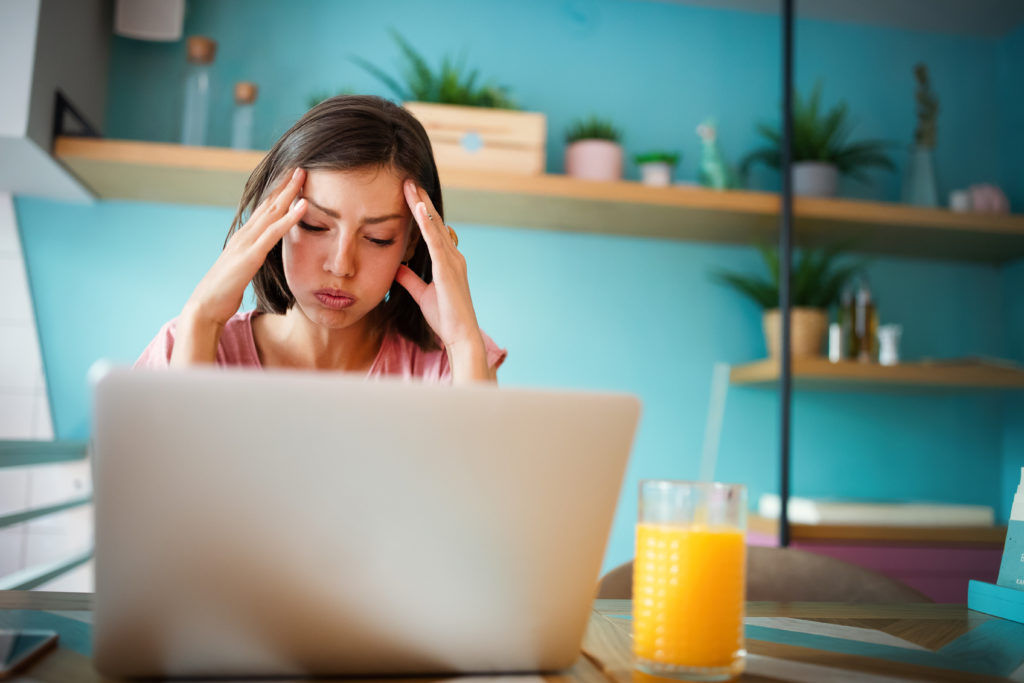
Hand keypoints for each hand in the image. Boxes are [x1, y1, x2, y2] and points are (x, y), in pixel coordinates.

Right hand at [182, 167, 307, 327]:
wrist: (205, 307)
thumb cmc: (224, 293)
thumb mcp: (242, 271)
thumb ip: (252, 260)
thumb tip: (260, 257)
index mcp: (244, 238)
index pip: (264, 210)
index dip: (278, 193)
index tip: (292, 178)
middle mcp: (244, 235)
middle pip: (268, 203)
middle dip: (284, 183)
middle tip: (300, 165)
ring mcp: (246, 242)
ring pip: (272, 211)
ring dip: (289, 192)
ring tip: (303, 174)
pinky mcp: (251, 255)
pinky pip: (275, 232)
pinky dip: (291, 217)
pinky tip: (304, 205)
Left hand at [395, 180, 487, 370]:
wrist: (461, 335)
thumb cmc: (446, 318)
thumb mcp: (422, 294)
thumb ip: (410, 279)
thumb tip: (396, 267)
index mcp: (448, 261)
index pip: (433, 230)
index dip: (422, 212)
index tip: (410, 194)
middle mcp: (453, 256)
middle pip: (435, 222)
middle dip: (421, 200)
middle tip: (408, 180)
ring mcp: (453, 260)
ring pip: (435, 225)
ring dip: (422, 204)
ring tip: (410, 185)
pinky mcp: (448, 269)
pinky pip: (436, 241)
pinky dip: (427, 223)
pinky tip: (419, 208)